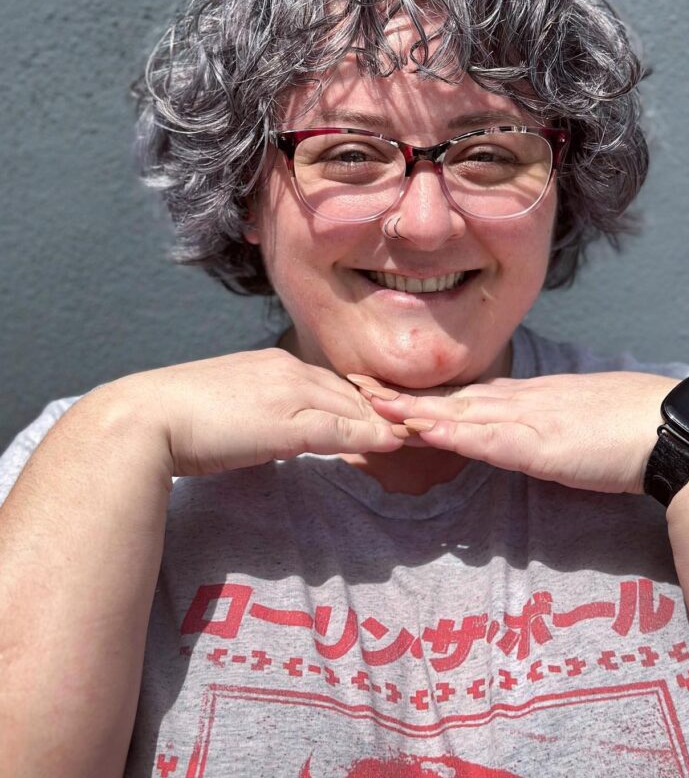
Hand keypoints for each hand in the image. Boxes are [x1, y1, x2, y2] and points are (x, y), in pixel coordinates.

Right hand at [106, 349, 403, 476]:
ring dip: (388, 420)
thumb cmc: (178, 419)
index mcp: (273, 364)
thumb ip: (261, 418)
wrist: (145, 418)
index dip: (365, 400)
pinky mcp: (287, 420)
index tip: (393, 412)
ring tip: (422, 431)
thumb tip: (276, 436)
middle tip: (424, 419)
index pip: (331, 382)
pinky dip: (371, 435)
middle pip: (351, 389)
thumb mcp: (231, 413)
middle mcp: (286, 369)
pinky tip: (394, 442)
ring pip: (353, 405)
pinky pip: (340, 427)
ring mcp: (288, 390)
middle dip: (388, 405)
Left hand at [349, 371, 678, 494]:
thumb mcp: (578, 426)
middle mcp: (522, 401)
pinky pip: (486, 437)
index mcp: (531, 398)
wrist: (670, 427)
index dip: (427, 393)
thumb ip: (546, 430)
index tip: (389, 390)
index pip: (468, 394)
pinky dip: (450, 432)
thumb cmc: (633, 429)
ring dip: (412, 409)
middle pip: (452, 397)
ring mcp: (528, 419)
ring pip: (459, 412)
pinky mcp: (539, 443)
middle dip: (403, 395)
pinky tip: (420, 429)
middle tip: (354, 385)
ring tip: (369, 403)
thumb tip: (525, 439)